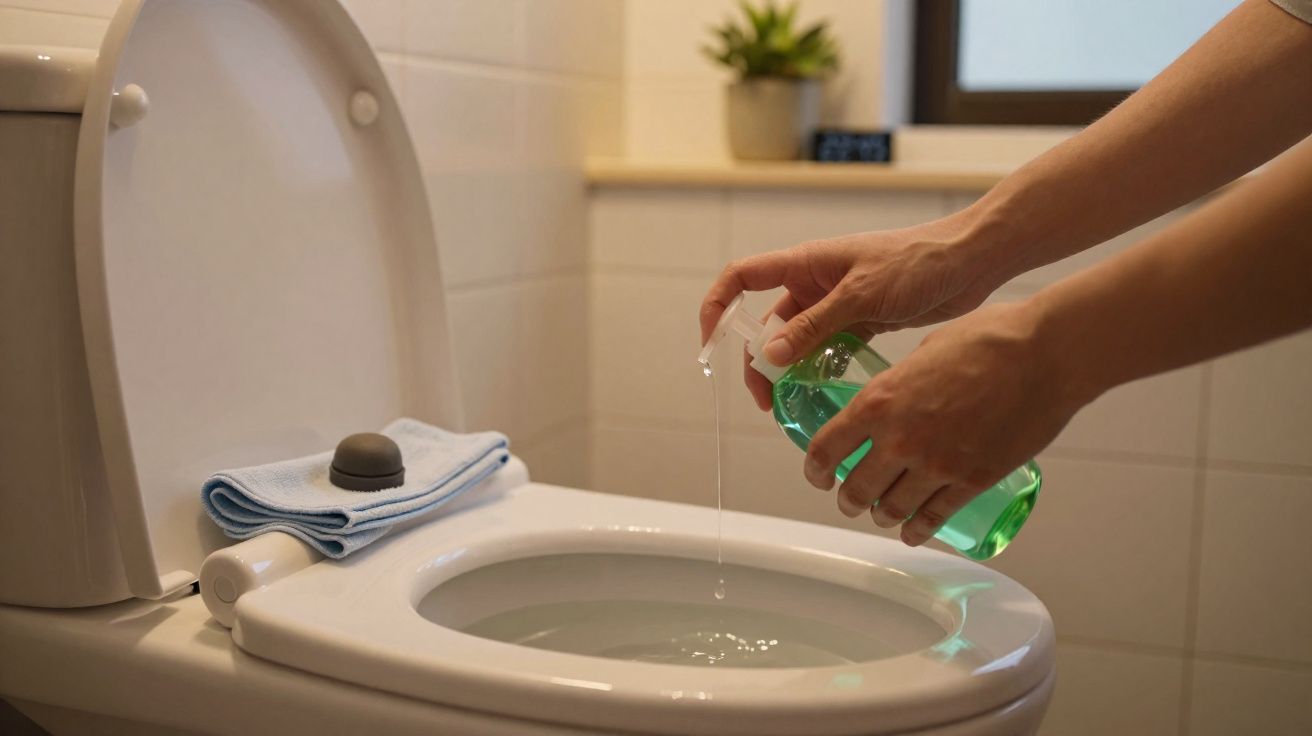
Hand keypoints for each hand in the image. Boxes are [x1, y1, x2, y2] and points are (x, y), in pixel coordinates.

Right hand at [699, 212, 1007, 409]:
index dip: (718, 307)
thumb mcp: (861, 295)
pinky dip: (821, 372)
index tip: (711, 344)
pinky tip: (825, 396)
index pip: (741, 279)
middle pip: (768, 324)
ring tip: (794, 406)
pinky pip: (828, 351)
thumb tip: (768, 357)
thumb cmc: (917, 261)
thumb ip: (814, 327)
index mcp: (806, 264)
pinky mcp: (862, 322)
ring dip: (791, 372)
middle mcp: (814, 283)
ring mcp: (837, 304)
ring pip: (798, 342)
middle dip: (760, 362)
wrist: (971, 260)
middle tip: (767, 401)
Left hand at [803, 301, 1091, 545]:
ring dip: (880, 516)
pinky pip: (934, 517)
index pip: (825, 449)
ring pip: (891, 510)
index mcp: (879, 401)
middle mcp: (900, 439)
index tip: (818, 476)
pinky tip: (913, 531)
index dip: (816, 471)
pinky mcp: (972, 481)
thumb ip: (900, 384)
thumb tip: (892, 398)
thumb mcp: (922, 352)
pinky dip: (918, 530)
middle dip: (848, 499)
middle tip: (850, 500)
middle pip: (855, 489)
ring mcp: (936, 465)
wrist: (1045, 354)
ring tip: (881, 515)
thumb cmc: (989, 339)